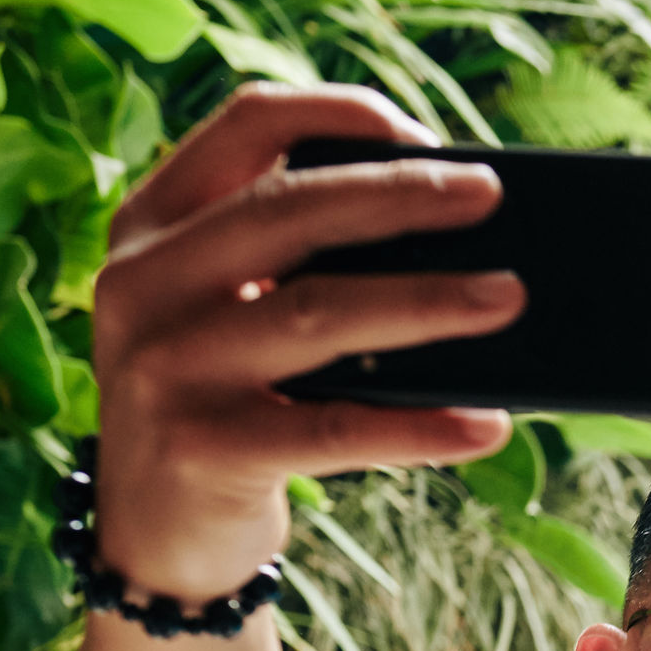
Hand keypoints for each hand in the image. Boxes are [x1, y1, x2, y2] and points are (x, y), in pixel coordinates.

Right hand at [88, 83, 526, 599]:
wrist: (155, 536)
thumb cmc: (225, 402)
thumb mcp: (229, 312)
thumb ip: (298, 263)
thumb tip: (454, 238)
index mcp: (152, 225)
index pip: (244, 125)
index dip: (340, 114)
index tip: (427, 134)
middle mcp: (141, 283)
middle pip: (288, 210)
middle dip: (400, 196)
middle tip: (491, 196)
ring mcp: (165, 366)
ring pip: (315, 313)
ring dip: (425, 300)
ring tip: (509, 298)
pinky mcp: (204, 448)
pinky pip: (333, 429)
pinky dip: (420, 425)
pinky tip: (487, 423)